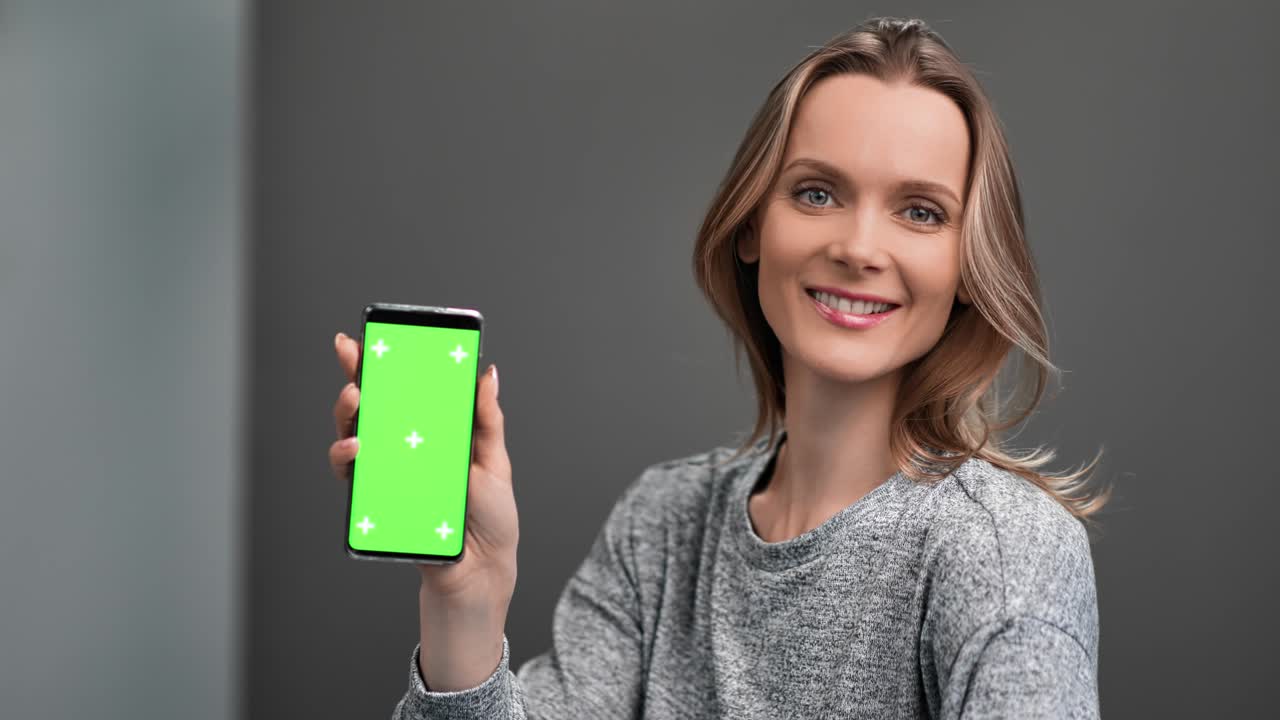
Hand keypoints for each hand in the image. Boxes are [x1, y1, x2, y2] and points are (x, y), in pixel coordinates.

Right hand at [329, 332, 518, 603]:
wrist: (480, 567)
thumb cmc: (490, 515)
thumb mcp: (495, 460)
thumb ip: (487, 418)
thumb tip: (486, 372)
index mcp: (432, 431)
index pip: (403, 389)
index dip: (381, 363)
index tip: (364, 339)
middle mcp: (403, 447)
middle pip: (371, 406)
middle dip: (355, 377)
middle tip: (355, 362)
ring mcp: (387, 472)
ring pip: (352, 434)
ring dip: (347, 413)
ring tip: (356, 402)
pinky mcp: (376, 499)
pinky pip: (351, 474)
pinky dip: (346, 457)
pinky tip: (355, 448)